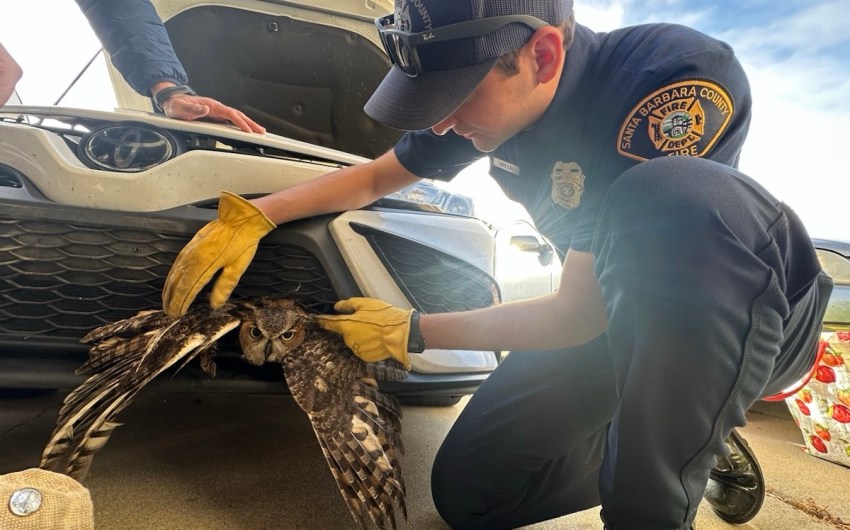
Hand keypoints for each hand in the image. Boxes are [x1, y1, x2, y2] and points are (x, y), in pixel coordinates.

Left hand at [161, 93, 264, 133]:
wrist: (172, 101)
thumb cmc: (175, 105)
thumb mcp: (180, 108)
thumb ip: (192, 109)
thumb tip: (205, 109)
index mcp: (210, 105)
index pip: (230, 113)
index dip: (239, 122)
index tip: (248, 130)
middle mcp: (216, 108)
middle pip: (238, 115)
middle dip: (251, 123)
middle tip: (261, 132)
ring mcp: (217, 112)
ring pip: (236, 117)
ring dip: (248, 124)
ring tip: (258, 131)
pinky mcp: (215, 116)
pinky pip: (231, 121)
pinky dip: (241, 125)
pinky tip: (245, 130)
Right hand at [162, 191, 274, 316]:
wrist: (240, 218)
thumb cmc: (242, 242)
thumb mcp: (237, 267)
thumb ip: (224, 286)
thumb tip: (214, 305)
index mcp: (203, 266)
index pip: (186, 290)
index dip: (179, 304)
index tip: (175, 315)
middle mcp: (192, 258)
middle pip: (176, 283)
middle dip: (170, 299)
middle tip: (168, 313)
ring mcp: (189, 250)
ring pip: (174, 273)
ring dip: (168, 288)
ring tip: (166, 301)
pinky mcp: (190, 245)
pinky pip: (177, 263)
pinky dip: (171, 275)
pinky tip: (171, 281)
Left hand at [315, 297, 412, 368]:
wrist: (400, 333)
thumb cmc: (383, 317)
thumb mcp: (365, 304)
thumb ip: (348, 305)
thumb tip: (337, 306)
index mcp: (346, 325)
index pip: (329, 323)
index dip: (322, 321)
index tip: (316, 320)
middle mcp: (348, 339)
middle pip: (344, 332)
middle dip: (351, 327)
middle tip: (365, 322)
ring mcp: (356, 349)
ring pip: (353, 341)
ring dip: (359, 336)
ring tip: (373, 331)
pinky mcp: (365, 357)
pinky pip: (362, 349)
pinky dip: (366, 344)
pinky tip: (376, 339)